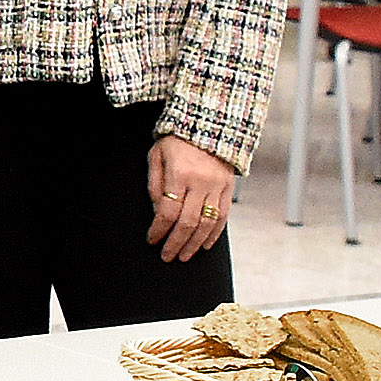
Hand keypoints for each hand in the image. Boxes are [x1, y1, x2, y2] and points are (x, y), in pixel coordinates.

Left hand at [147, 136, 237, 262]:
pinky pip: (223, 216)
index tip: (151, 240)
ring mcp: (217, 186)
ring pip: (207, 223)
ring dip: (195, 243)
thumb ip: (155, 184)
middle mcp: (201, 182)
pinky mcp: (228, 188)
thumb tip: (158, 212)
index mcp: (180, 174)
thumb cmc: (176, 141)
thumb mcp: (156, 156)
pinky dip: (214, 234)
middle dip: (176, 243)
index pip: (168, 211)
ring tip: (184, 256)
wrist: (209, 124)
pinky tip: (204, 244)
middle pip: (188, 222)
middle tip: (167, 256)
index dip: (159, 230)